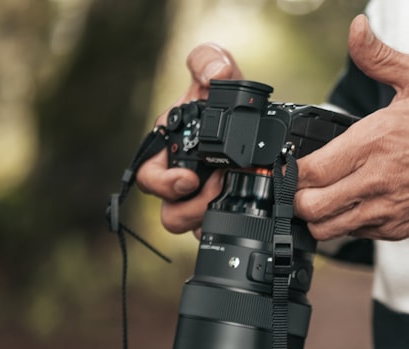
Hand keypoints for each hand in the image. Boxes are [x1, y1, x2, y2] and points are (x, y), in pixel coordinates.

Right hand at [135, 43, 243, 233]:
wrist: (261, 118)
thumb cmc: (226, 97)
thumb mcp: (217, 69)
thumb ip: (209, 61)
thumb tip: (214, 74)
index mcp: (168, 149)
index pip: (147, 178)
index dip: (163, 184)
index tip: (188, 180)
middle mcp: (180, 177)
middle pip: (170, 212)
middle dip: (192, 206)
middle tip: (219, 187)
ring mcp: (201, 197)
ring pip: (193, 226)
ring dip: (210, 215)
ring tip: (234, 192)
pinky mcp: (223, 209)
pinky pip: (217, 229)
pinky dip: (231, 221)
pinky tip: (248, 206)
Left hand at [295, 15, 408, 241]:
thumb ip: (380, 56)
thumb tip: (356, 30)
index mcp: (373, 143)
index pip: (310, 171)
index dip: (291, 170)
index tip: (293, 162)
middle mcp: (375, 181)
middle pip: (310, 207)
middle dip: (298, 198)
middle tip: (303, 184)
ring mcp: (386, 210)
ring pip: (329, 229)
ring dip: (319, 216)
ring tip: (324, 198)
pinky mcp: (398, 229)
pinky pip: (356, 235)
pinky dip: (347, 224)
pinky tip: (354, 204)